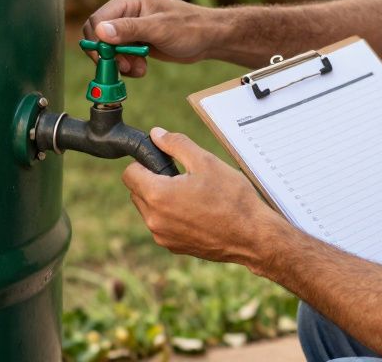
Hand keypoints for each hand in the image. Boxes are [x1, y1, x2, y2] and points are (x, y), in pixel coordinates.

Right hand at [82, 0, 220, 76]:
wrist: (209, 38)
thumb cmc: (190, 27)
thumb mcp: (159, 29)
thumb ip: (129, 29)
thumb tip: (100, 31)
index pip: (98, 20)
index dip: (99, 42)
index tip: (108, 59)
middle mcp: (126, 10)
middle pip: (99, 34)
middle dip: (109, 54)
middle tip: (124, 67)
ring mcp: (130, 25)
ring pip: (109, 47)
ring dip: (120, 62)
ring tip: (138, 68)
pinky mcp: (135, 39)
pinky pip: (119, 54)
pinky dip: (127, 64)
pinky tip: (142, 67)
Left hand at [122, 128, 287, 267]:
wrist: (252, 236)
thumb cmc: (232, 198)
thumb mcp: (205, 161)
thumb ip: (176, 144)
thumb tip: (156, 134)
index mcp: (157, 195)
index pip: (129, 174)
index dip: (143, 163)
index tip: (162, 162)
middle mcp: (154, 219)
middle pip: (136, 192)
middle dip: (151, 181)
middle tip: (181, 177)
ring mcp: (163, 236)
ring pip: (148, 210)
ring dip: (160, 200)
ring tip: (191, 196)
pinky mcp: (173, 247)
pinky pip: (162, 226)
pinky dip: (171, 217)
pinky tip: (196, 212)